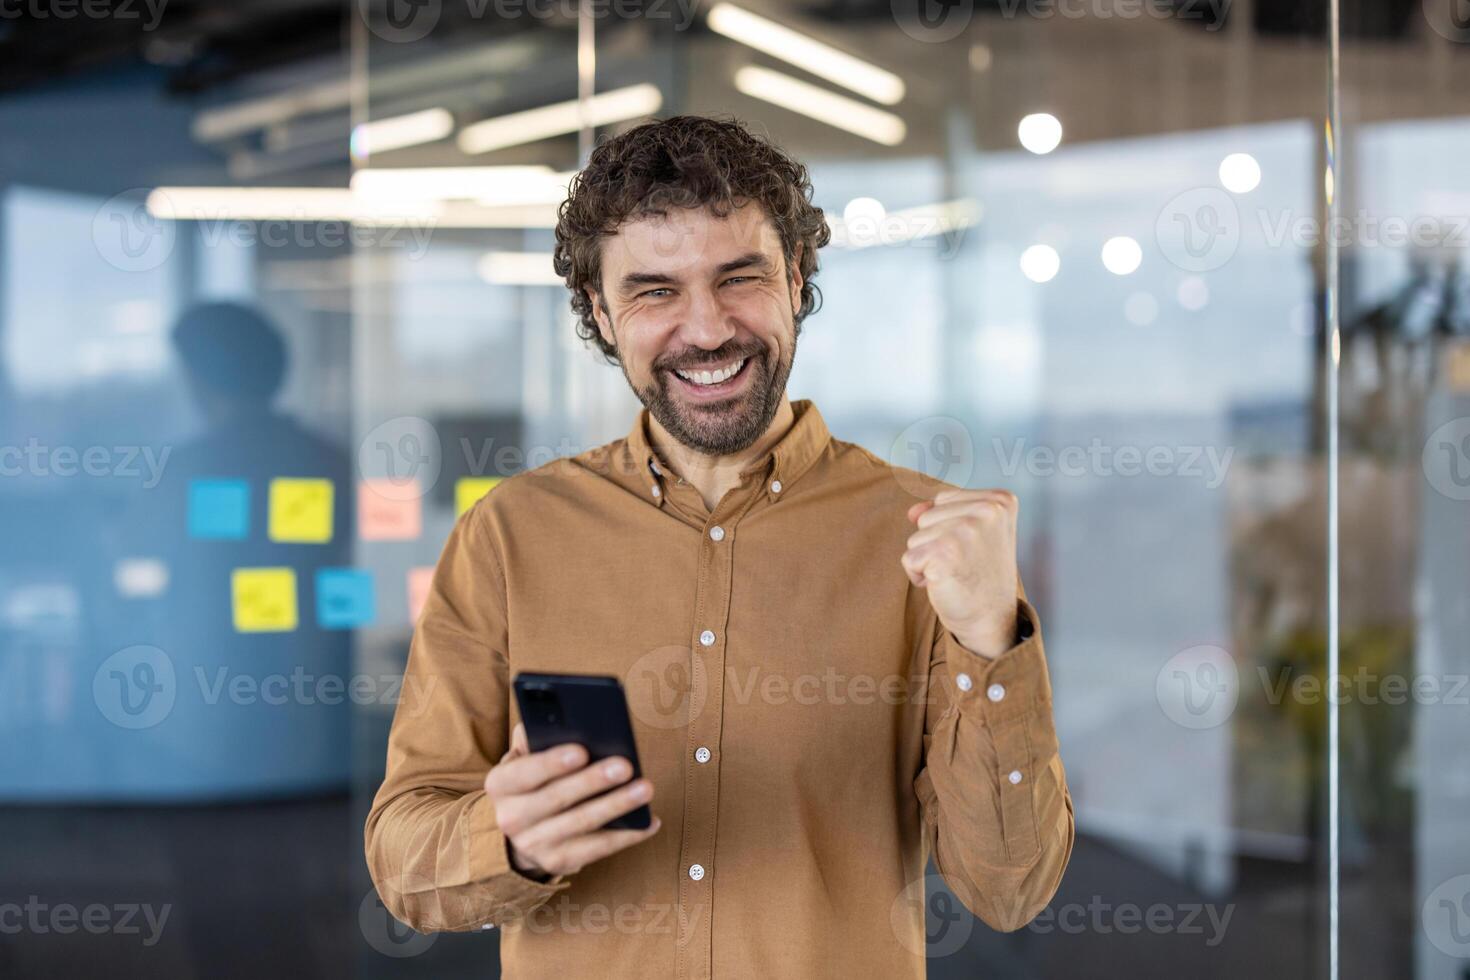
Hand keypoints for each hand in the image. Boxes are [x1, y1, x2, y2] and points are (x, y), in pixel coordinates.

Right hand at [484, 723, 660, 877]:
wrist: (521, 830)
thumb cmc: (533, 779)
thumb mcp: (525, 756)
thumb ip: (539, 736)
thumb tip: (565, 719)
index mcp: (500, 784)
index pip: (524, 772)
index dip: (552, 763)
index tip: (582, 750)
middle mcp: (510, 818)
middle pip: (556, 799)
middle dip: (593, 781)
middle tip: (625, 765)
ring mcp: (533, 845)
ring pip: (581, 824)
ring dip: (616, 806)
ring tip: (645, 788)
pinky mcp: (557, 863)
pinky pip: (597, 850)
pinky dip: (627, 836)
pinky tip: (649, 821)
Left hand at [902, 488, 1019, 658]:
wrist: (991, 620)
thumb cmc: (981, 576)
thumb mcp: (971, 534)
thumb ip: (944, 513)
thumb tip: (913, 511)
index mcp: (999, 501)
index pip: (944, 499)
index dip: (949, 529)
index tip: (974, 549)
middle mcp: (987, 511)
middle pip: (928, 516)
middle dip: (937, 543)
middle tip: (964, 563)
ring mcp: (966, 531)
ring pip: (916, 537)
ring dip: (928, 559)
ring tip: (956, 572)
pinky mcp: (944, 553)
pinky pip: (909, 558)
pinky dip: (919, 576)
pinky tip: (945, 584)